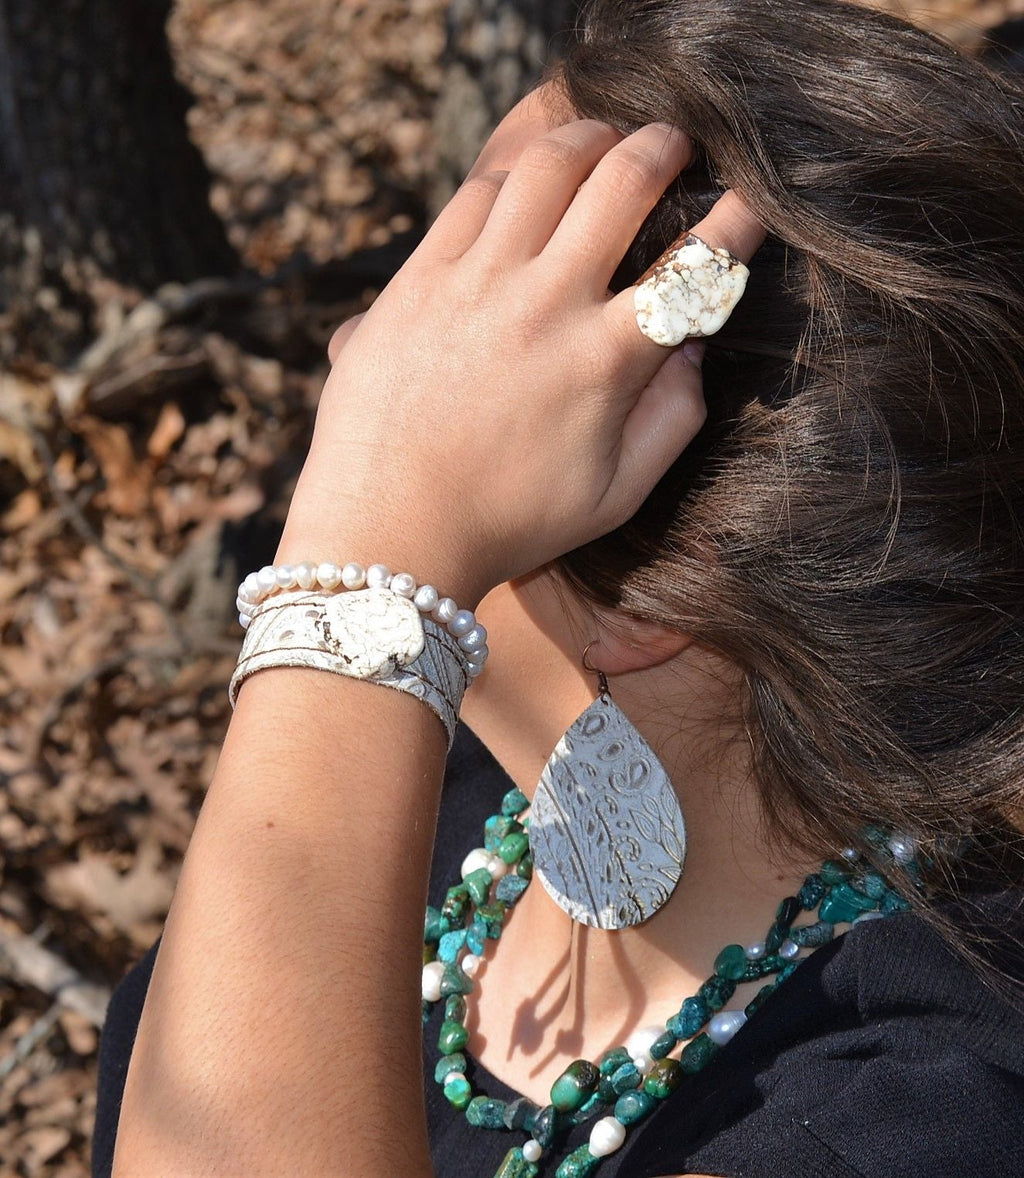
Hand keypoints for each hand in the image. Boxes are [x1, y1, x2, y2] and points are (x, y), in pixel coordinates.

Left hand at [280, 94, 763, 605]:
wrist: (390, 531)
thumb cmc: (508, 524)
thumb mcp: (615, 497)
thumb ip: (674, 422)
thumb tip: (691, 348)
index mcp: (607, 360)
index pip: (696, 264)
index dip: (737, 219)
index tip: (751, 201)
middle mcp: (548, 303)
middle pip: (625, 180)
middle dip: (664, 146)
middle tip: (675, 145)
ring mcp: (478, 282)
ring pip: (548, 165)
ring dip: (590, 139)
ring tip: (603, 143)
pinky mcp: (420, 279)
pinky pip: (475, 195)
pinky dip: (513, 176)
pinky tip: (524, 188)